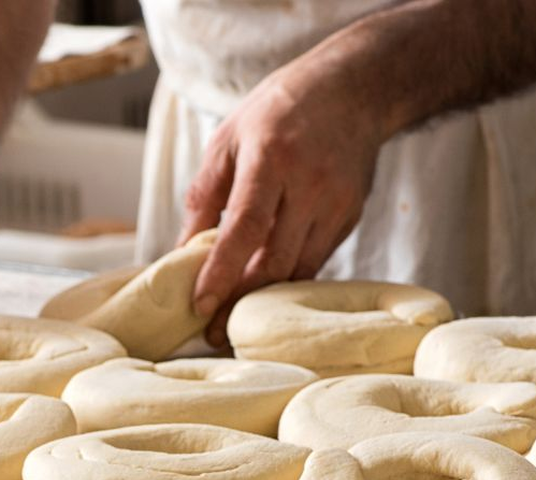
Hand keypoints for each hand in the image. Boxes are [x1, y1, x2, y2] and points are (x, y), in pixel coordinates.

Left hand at [179, 54, 386, 345]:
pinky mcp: (350, 218)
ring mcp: (336, 204)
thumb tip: (183, 252)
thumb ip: (204, 195)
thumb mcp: (228, 138)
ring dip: (265, 301)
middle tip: (212, 333)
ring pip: (299, 270)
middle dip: (240, 303)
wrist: (352, 90)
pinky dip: (288, 280)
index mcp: (272, 158)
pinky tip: (265, 292)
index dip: (222, 271)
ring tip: (233, 322)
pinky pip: (315, 261)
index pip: (245, 227)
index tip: (200, 304)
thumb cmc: (279, 111)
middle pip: (275, 261)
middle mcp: (310, 184)